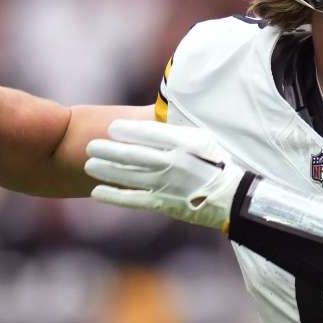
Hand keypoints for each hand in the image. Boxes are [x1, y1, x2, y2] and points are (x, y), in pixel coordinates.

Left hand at [84, 120, 243, 230]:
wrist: (233, 198)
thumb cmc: (218, 163)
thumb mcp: (203, 140)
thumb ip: (177, 130)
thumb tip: (152, 118)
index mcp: (185, 144)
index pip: (150, 134)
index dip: (128, 130)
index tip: (112, 127)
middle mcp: (173, 163)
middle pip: (134, 155)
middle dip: (109, 150)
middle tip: (90, 146)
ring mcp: (167, 185)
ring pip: (130, 176)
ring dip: (106, 170)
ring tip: (89, 164)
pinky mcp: (163, 204)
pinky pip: (134, 199)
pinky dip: (114, 195)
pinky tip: (97, 191)